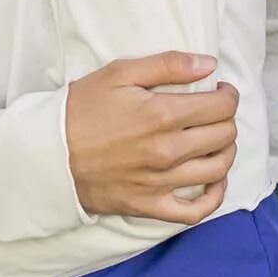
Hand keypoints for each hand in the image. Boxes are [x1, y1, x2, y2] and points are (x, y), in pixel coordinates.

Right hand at [65, 52, 237, 223]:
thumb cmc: (80, 109)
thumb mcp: (118, 73)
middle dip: (226, 119)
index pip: (221, 106)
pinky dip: (213, 197)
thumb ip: (167, 65)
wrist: (49, 154)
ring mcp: (161, 182)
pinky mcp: (151, 205)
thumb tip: (208, 64)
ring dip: (225, 151)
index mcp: (163, 115)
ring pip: (218, 169)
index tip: (219, 90)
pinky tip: (212, 181)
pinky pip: (196, 211)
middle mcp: (168, 151)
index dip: (228, 95)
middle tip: (213, 112)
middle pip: (224, 136)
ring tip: (214, 140)